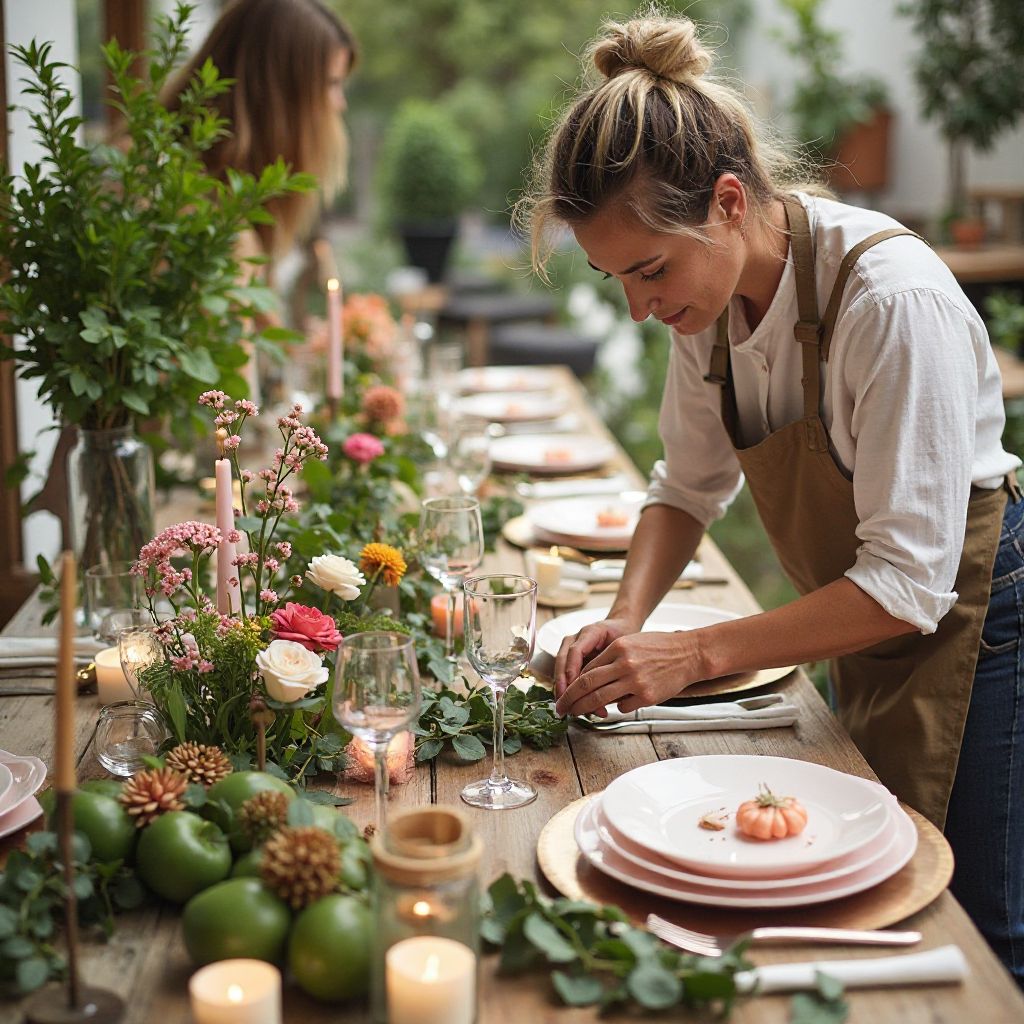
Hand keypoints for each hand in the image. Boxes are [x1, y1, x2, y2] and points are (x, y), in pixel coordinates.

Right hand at [554, 616, 633, 699]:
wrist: (619, 628)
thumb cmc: (623, 638)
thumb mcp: (623, 649)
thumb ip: (613, 666)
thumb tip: (606, 692)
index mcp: (591, 632)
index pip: (576, 650)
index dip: (572, 668)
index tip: (572, 685)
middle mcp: (576, 638)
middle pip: (562, 659)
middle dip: (562, 682)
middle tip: (565, 701)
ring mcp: (569, 647)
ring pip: (560, 668)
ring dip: (563, 688)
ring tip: (566, 706)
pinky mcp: (568, 657)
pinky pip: (564, 673)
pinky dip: (567, 688)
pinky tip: (571, 703)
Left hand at [554, 629, 707, 718]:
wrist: (689, 654)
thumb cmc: (659, 647)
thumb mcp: (631, 643)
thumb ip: (610, 658)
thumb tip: (588, 678)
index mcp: (618, 648)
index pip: (587, 669)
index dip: (571, 684)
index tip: (564, 693)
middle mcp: (624, 663)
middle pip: (587, 685)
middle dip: (570, 699)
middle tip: (560, 708)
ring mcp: (636, 681)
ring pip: (600, 699)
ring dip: (584, 709)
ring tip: (575, 714)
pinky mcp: (647, 696)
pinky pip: (623, 706)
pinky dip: (618, 707)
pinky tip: (622, 703)